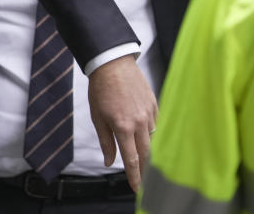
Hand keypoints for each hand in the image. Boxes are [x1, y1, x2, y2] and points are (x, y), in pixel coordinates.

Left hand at [87, 55, 157, 191]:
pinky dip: (151, 133)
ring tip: (145, 159)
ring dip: (148, 150)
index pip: (132, 159)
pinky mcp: (154, 105)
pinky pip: (156, 125)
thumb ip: (105, 141)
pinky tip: (145, 134)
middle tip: (144, 179)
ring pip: (152, 139)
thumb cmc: (101, 89)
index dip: (135, 176)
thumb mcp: (97, 117)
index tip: (137, 189)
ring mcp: (149, 113)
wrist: (113, 63)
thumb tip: (109, 162)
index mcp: (123, 127)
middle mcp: (139, 122)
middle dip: (145, 168)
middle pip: (146, 153)